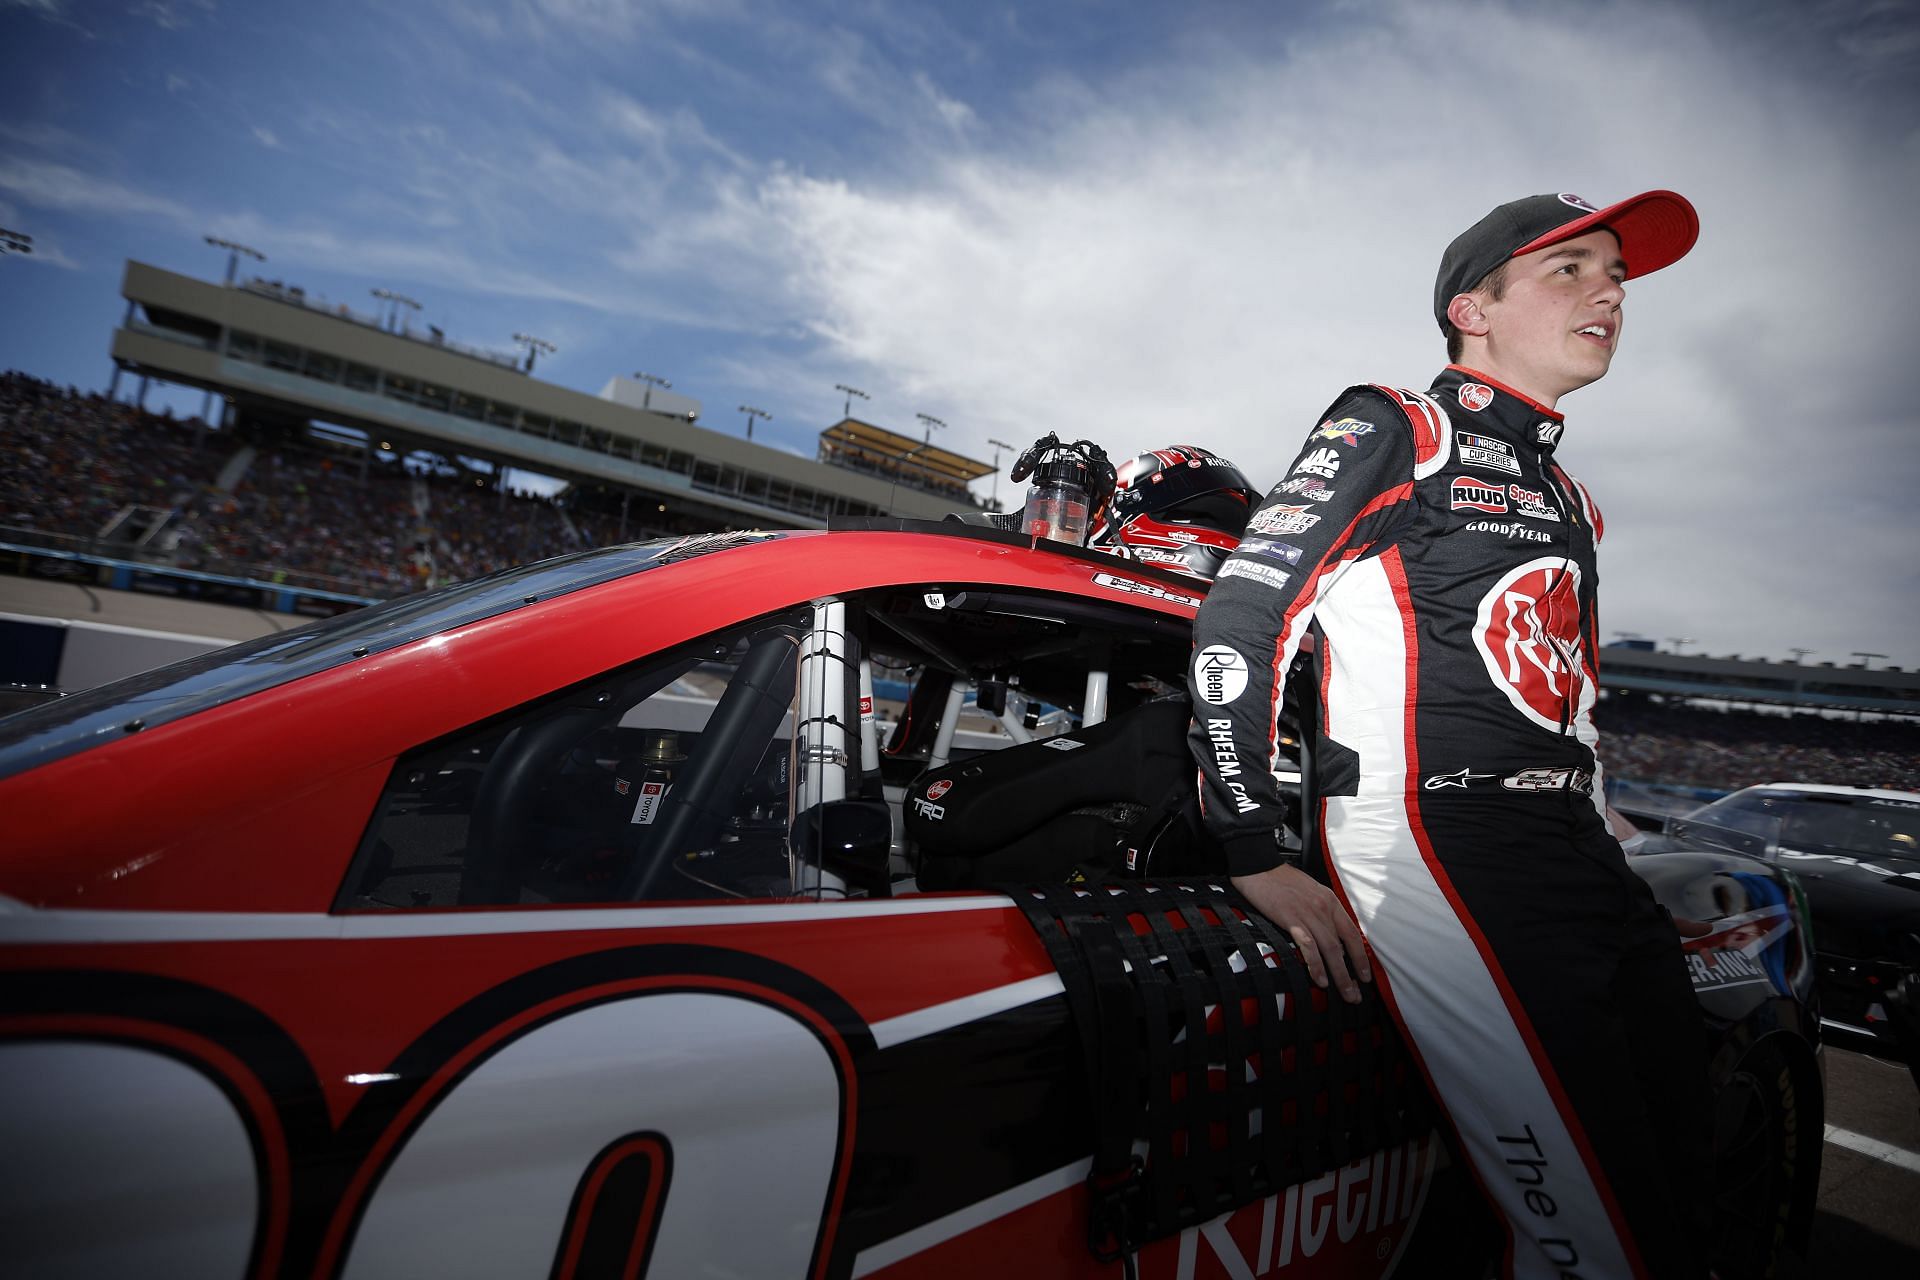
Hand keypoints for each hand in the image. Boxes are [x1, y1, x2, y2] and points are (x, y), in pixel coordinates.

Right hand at [1231, 864, 1371, 1003]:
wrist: (1257, 865)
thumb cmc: (1279, 879)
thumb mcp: (1309, 890)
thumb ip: (1320, 910)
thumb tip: (1326, 932)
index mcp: (1329, 901)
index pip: (1352, 933)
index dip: (1361, 957)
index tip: (1366, 976)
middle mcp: (1323, 908)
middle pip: (1343, 946)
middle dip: (1353, 974)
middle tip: (1356, 995)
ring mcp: (1308, 913)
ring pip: (1330, 949)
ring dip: (1339, 975)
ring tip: (1345, 993)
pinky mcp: (1290, 918)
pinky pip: (1308, 946)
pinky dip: (1315, 965)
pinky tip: (1320, 980)